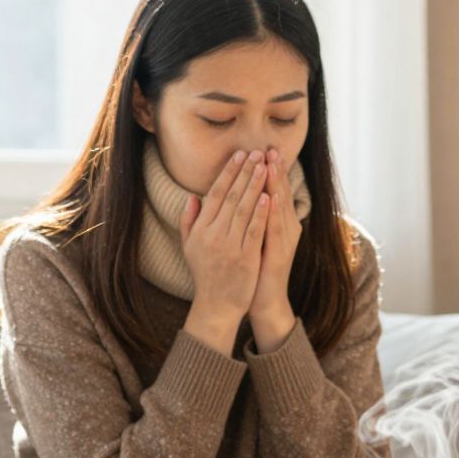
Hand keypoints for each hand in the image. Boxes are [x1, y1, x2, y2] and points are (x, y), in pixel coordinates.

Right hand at [181, 149, 270, 352]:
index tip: (239, 155)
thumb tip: (192, 196)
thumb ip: (189, 220)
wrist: (216, 305)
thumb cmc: (205, 274)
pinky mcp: (245, 259)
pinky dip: (261, 213)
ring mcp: (229, 247)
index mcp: (201, 229)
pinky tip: (269, 196)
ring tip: (264, 165)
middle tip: (256, 152)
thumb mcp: (190, 246)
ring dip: (255, 186)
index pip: (216, 194)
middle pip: (231, 197)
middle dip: (245, 172)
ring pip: (243, 210)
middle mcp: (213, 235)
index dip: (228, 173)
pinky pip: (254, 231)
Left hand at [247, 149, 300, 350]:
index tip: (262, 148)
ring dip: (276, 184)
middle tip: (270, 147)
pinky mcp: (279, 253)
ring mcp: (285, 241)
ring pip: (281, 207)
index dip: (269, 170)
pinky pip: (276, 229)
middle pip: (280, 193)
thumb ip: (248, 217)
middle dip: (275, 170)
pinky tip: (270, 197)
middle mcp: (286, 228)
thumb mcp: (251, 238)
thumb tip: (240, 195)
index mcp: (277, 222)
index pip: (273, 190)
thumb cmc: (254, 269)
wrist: (263, 300)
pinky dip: (273, 212)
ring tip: (271, 164)